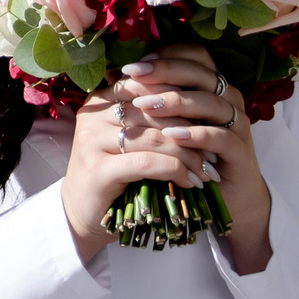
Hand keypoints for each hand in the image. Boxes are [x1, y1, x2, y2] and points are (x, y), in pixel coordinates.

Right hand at [62, 74, 211, 264]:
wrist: (84, 214)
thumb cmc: (114, 174)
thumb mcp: (129, 139)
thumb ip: (149, 117)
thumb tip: (199, 101)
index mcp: (100, 101)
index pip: (146, 85)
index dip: (180, 98)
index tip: (208, 118)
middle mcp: (92, 116)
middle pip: (153, 111)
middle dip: (190, 129)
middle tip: (214, 148)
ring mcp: (92, 142)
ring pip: (155, 137)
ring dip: (189, 154)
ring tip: (208, 169)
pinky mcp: (99, 170)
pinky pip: (148, 163)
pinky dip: (176, 171)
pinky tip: (192, 182)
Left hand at [114, 46, 272, 274]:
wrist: (220, 196)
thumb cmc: (186, 154)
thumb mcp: (166, 123)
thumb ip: (149, 98)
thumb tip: (113, 76)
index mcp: (211, 85)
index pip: (194, 55)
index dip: (165, 55)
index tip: (134, 64)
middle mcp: (228, 98)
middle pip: (200, 72)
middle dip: (164, 71)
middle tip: (133, 76)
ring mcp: (237, 124)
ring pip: (210, 102)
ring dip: (175, 101)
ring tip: (144, 106)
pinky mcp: (240, 151)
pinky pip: (221, 136)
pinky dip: (196, 134)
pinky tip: (172, 135)